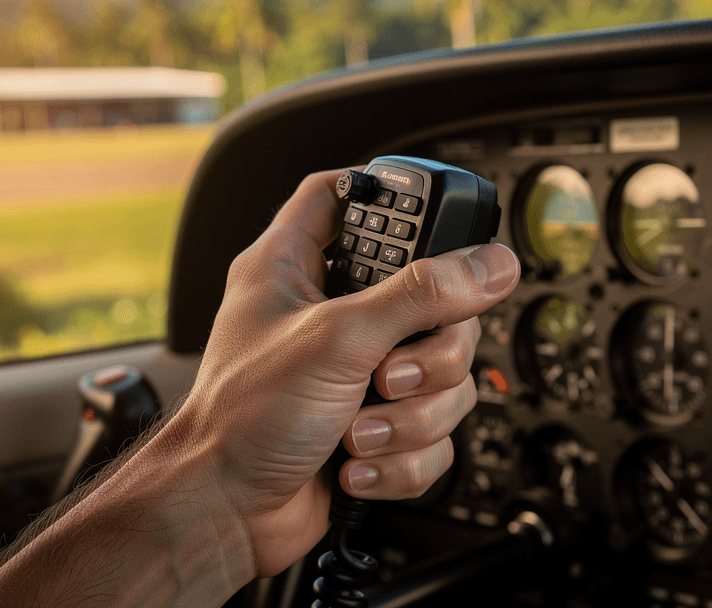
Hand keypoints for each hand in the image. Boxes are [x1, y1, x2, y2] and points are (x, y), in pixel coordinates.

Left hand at [176, 168, 520, 575]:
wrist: (225, 516)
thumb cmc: (238, 420)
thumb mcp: (335, 339)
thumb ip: (419, 295)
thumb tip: (486, 263)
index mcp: (296, 267)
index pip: (344, 196)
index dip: (390, 198)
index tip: (434, 223)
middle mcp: (331, 315)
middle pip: (429, 296)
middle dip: (427, 351)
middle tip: (390, 371)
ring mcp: (357, 374)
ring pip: (441, 374)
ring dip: (412, 414)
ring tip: (362, 426)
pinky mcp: (377, 426)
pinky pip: (433, 432)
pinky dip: (403, 454)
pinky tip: (359, 457)